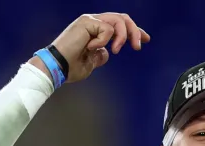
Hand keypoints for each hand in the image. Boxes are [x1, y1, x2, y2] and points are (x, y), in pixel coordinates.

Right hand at [31, 13, 149, 82]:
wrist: (58, 68)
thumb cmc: (70, 67)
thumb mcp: (91, 63)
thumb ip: (100, 56)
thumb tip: (107, 53)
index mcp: (94, 30)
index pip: (119, 24)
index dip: (134, 30)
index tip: (146, 39)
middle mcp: (93, 22)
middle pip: (122, 18)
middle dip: (135, 31)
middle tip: (138, 46)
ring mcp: (90, 20)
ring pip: (118, 20)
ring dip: (123, 36)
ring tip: (117, 50)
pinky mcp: (87, 22)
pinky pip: (107, 29)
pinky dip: (104, 40)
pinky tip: (91, 48)